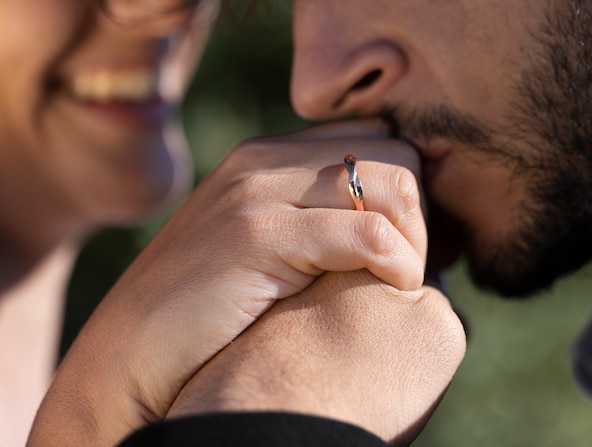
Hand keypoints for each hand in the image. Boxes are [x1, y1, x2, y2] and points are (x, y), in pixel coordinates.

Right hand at [28, 120, 427, 445]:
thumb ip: (314, 225)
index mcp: (266, 158)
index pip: (374, 140)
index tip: (414, 244)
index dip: (408, 191)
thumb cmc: (208, 316)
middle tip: (415, 266)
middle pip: (393, 153)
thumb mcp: (266, 253)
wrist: (127, 358)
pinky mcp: (255, 236)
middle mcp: (262, 161)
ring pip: (390, 182)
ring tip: (403, 283)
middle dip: (420, 211)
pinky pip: (364, 233)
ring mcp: (256, 192)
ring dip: (415, 238)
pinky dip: (397, 263)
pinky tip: (394, 291)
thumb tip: (390, 234)